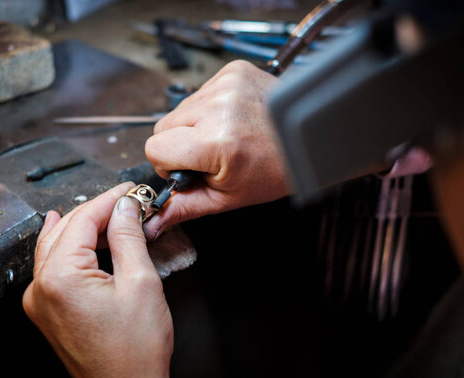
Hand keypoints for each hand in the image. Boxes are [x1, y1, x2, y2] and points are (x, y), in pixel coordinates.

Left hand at [23, 182, 172, 377]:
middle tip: (129, 202)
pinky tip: (81, 235)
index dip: (110, 199)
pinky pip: (54, 266)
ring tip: (114, 216)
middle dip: (98, 211)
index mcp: (60, 278)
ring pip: (57, 245)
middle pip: (67, 229)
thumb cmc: (136, 350)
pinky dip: (72, 247)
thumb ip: (128, 236)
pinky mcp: (47, 311)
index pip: (82, 219)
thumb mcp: (140, 282)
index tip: (131, 191)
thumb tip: (125, 207)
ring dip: (85, 227)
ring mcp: (39, 302)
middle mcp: (40, 288)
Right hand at [145, 60, 292, 239]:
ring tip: (226, 136)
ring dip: (195, 124)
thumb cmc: (274, 171)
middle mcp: (219, 106)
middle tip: (210, 155)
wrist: (310, 139)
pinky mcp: (232, 70)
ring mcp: (226, 84)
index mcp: (216, 141)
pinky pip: (200, 92)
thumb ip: (184, 207)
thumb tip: (153, 221)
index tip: (190, 169)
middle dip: (180, 144)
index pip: (155, 147)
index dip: (168, 164)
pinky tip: (232, 119)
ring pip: (180, 109)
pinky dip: (210, 108)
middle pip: (163, 126)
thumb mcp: (226, 198)